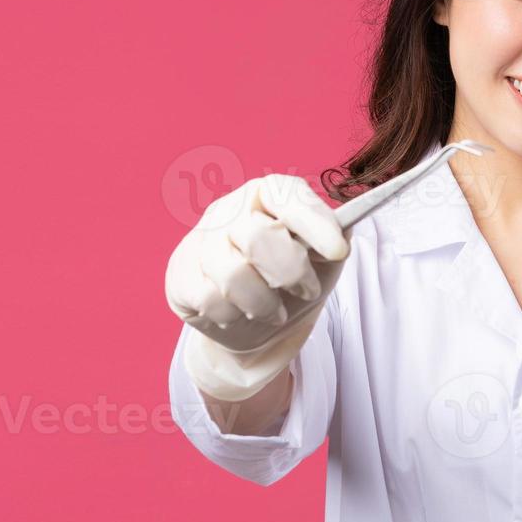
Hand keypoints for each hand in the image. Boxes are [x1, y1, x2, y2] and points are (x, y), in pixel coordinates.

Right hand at [164, 174, 349, 400]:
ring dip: (264, 304)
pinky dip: (233, 315)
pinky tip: (240, 314)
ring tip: (275, 312)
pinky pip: (208, 298)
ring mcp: (200, 240)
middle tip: (308, 292)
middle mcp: (230, 209)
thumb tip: (341, 236)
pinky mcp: (180, 274)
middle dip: (291, 273)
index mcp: (267, 195)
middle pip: (258, 237)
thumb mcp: (323, 261)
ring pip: (232, 274)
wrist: (254, 326)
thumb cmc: (291, 283)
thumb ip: (334, 241)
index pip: (287, 197)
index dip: (314, 223)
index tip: (338, 251)